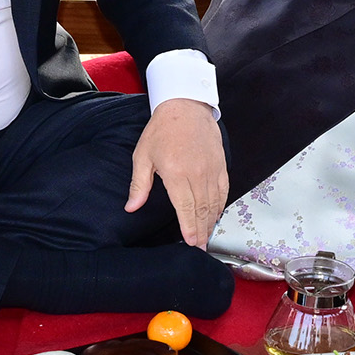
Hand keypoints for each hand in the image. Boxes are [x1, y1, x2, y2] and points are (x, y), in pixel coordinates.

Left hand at [128, 97, 228, 249]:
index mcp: (177, 173)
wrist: (185, 107)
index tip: (191, 243)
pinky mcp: (221, 165)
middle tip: (200, 247)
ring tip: (206, 236)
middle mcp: (197, 174)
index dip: (189, 228)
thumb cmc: (161, 130)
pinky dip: (220, 205)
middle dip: (201, 231)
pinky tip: (216, 215)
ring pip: (214, 203)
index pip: (185, 208)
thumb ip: (139, 185)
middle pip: (202, 210)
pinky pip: (223, 191)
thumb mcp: (143, 156)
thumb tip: (131, 207)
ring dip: (211, 221)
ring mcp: (212, 170)